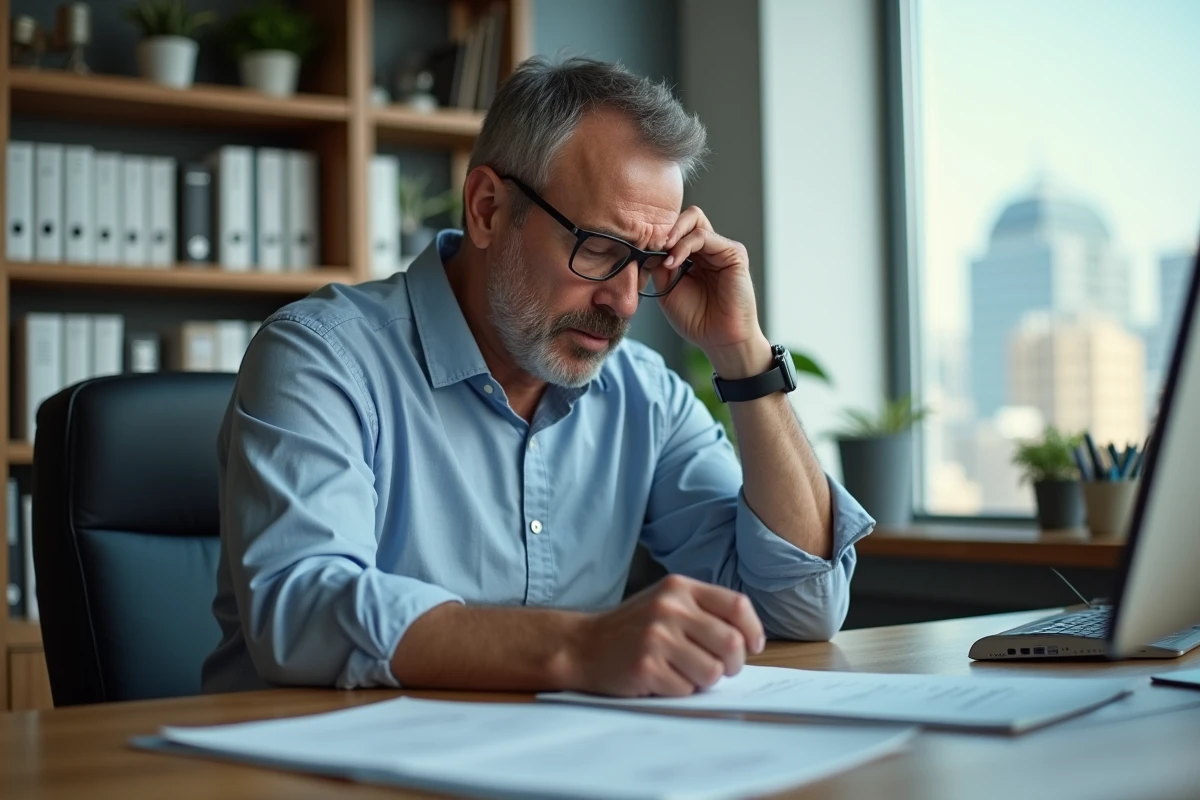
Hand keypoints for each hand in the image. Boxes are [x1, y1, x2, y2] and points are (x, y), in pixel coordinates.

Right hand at [568, 574, 764, 696]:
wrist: (583, 645)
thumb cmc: (634, 628)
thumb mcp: (667, 603)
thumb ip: (705, 612)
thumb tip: (749, 640)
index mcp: (680, 588)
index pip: (737, 605)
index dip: (753, 630)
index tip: (753, 646)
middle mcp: (669, 608)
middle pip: (731, 643)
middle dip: (733, 664)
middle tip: (720, 669)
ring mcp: (656, 637)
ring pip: (712, 672)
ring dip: (704, 680)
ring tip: (684, 672)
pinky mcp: (645, 666)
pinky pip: (686, 689)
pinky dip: (679, 691)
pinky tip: (661, 679)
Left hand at [656, 207, 767, 375]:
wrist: (719, 340)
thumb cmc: (696, 319)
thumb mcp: (667, 289)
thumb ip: (659, 265)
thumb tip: (647, 246)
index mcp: (694, 256)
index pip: (676, 229)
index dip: (658, 234)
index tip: (640, 246)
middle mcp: (709, 248)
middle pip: (687, 216)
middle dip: (666, 226)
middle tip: (650, 243)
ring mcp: (722, 249)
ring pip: (695, 219)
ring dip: (673, 234)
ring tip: (662, 254)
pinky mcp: (733, 253)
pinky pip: (704, 236)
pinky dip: (684, 245)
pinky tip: (673, 262)